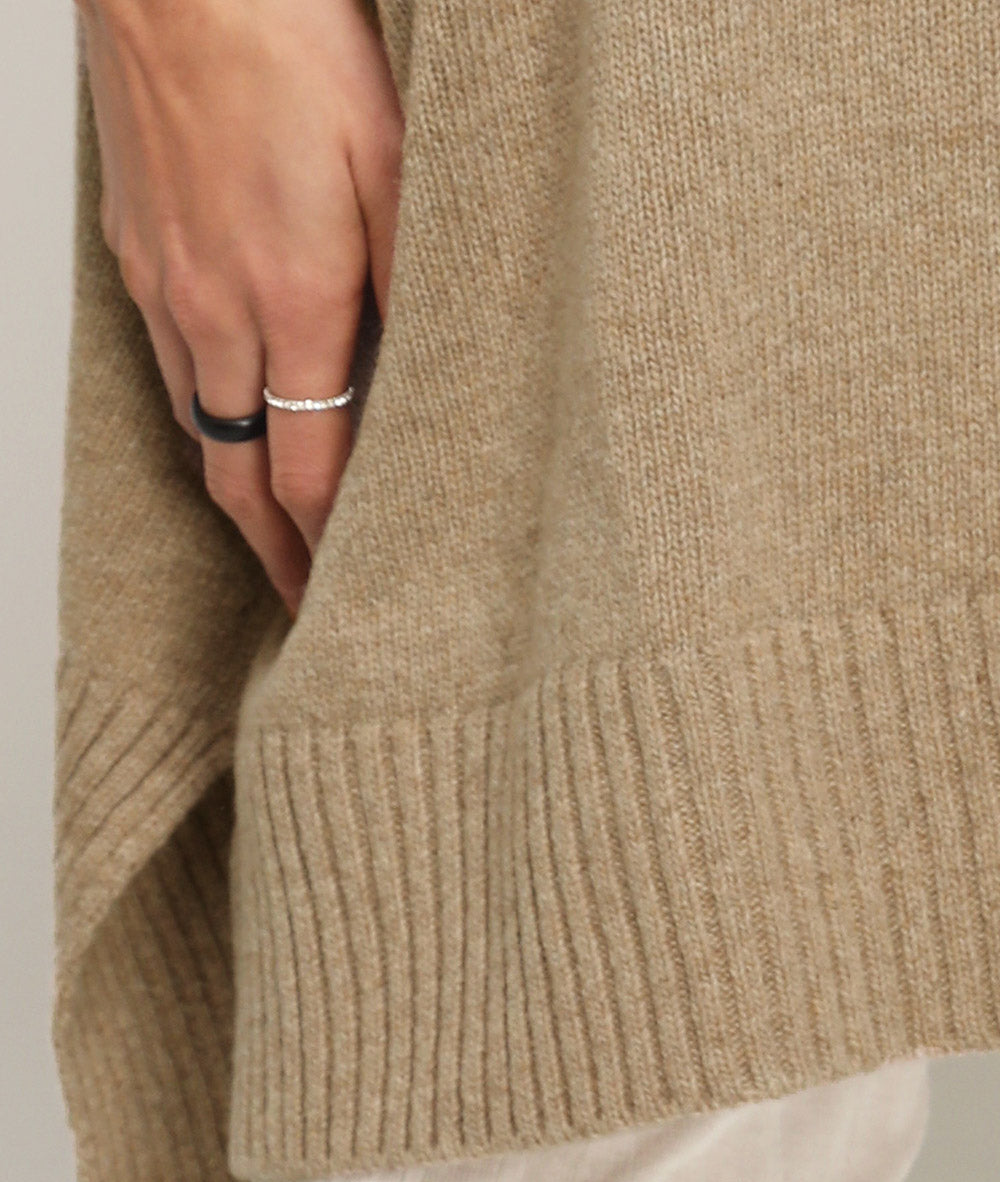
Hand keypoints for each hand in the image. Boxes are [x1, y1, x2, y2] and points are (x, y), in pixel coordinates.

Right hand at [76, 0, 403, 617]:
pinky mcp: (137, 252)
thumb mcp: (391, 157)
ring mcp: (165, 286)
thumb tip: (417, 369)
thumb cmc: (286, 35)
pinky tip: (225, 427)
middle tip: (305, 606)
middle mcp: (215, 312)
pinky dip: (200, 421)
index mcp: (293, 300)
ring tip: (271, 535)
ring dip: (236, 496)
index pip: (312, 471)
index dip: (329, 547)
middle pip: (241, 477)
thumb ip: (406, 278)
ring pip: (197, 431)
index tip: (346, 597)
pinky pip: (167, 369)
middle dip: (277, 553)